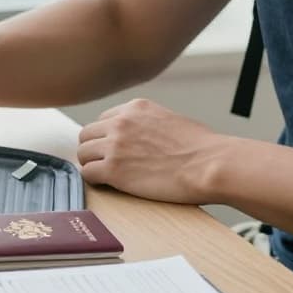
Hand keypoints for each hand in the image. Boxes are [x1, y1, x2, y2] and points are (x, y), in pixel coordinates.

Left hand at [76, 98, 227, 203]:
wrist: (209, 164)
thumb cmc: (201, 148)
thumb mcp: (169, 119)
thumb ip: (146, 123)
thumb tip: (138, 136)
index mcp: (135, 108)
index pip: (103, 120)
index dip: (105, 137)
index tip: (112, 148)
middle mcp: (121, 122)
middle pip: (87, 134)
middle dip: (94, 149)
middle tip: (104, 163)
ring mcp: (115, 145)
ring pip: (82, 153)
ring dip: (92, 164)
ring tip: (106, 175)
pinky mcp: (113, 169)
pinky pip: (87, 173)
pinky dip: (94, 180)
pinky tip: (108, 184)